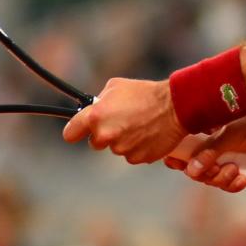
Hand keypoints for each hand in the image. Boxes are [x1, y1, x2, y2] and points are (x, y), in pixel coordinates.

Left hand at [61, 78, 183, 163]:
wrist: (175, 107)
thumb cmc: (145, 94)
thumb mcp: (116, 87)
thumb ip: (99, 101)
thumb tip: (94, 109)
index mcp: (95, 117)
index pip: (70, 134)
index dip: (75, 131)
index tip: (77, 131)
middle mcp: (105, 135)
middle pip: (95, 143)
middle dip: (105, 134)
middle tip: (121, 122)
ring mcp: (121, 149)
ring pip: (116, 148)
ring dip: (124, 140)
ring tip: (139, 125)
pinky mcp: (137, 158)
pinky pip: (132, 155)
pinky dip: (138, 147)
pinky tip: (147, 134)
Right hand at [171, 109, 245, 192]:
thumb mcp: (231, 132)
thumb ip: (210, 149)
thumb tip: (190, 170)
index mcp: (204, 133)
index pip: (181, 147)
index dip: (174, 157)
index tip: (175, 162)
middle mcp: (211, 149)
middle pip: (192, 169)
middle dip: (202, 173)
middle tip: (215, 168)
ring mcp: (224, 162)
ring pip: (209, 180)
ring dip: (219, 179)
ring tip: (234, 170)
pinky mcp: (237, 174)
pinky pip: (228, 187)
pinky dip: (234, 185)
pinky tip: (244, 178)